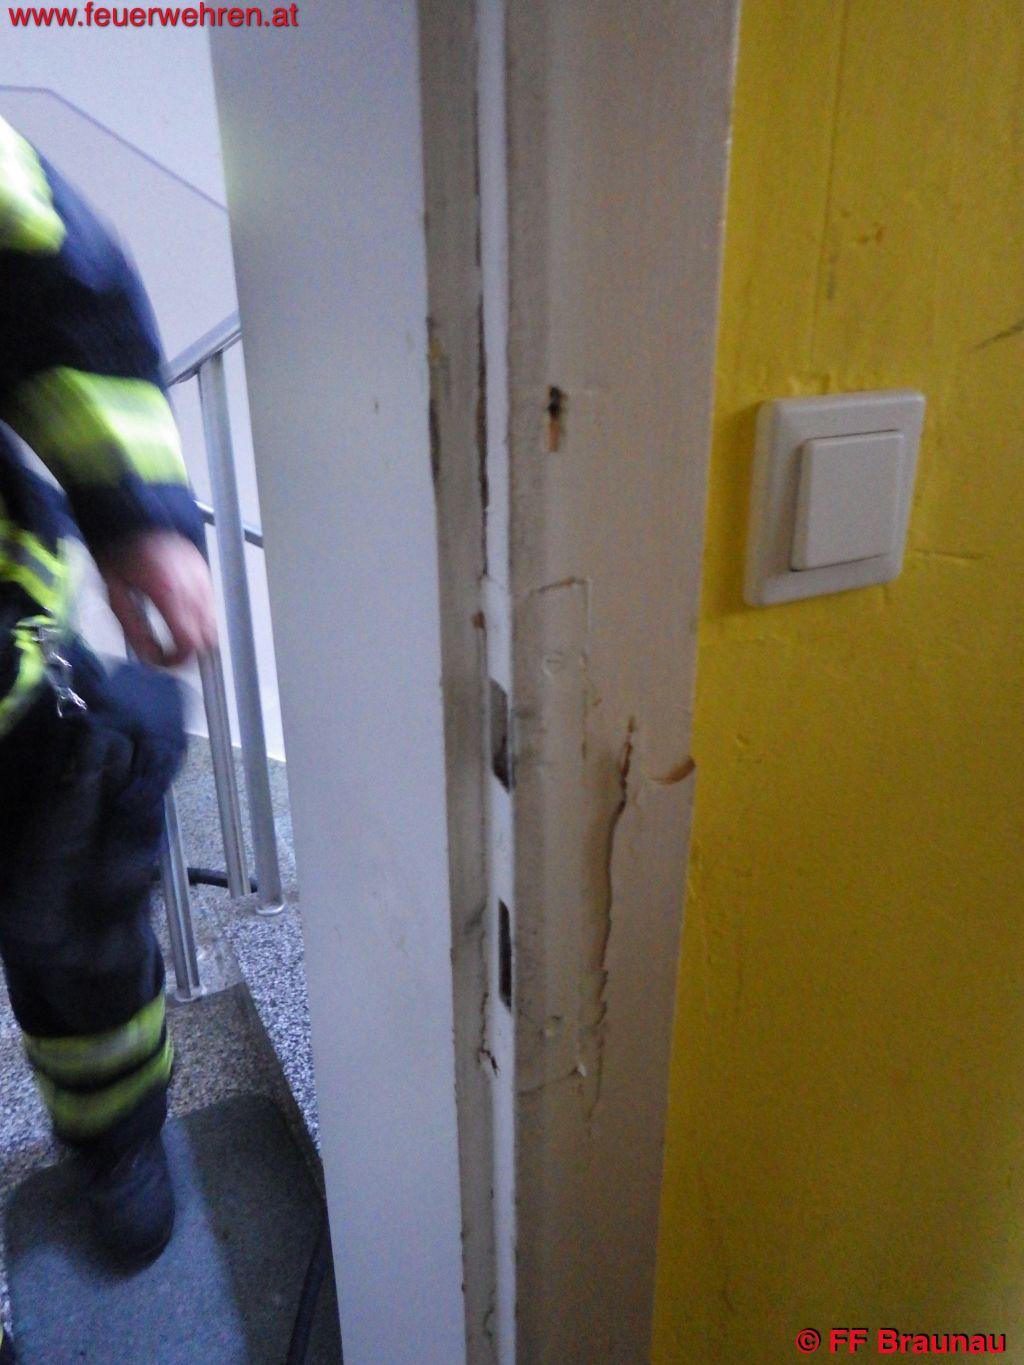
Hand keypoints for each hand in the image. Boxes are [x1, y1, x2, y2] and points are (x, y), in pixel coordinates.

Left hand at [99, 531, 217, 666]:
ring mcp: (203, 579)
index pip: (189, 642)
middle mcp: (192, 587)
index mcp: (168, 593)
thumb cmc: (117, 550)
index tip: (163, 662)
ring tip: (173, 634)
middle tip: (168, 653)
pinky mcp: (205, 572)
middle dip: (189, 652)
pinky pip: (209, 605)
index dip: (177, 661)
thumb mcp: (115, 595)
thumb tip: (150, 658)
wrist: (130, 513)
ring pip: (212, 623)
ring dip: (196, 635)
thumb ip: (134, 630)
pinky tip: (179, 613)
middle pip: (207, 637)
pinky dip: (199, 618)